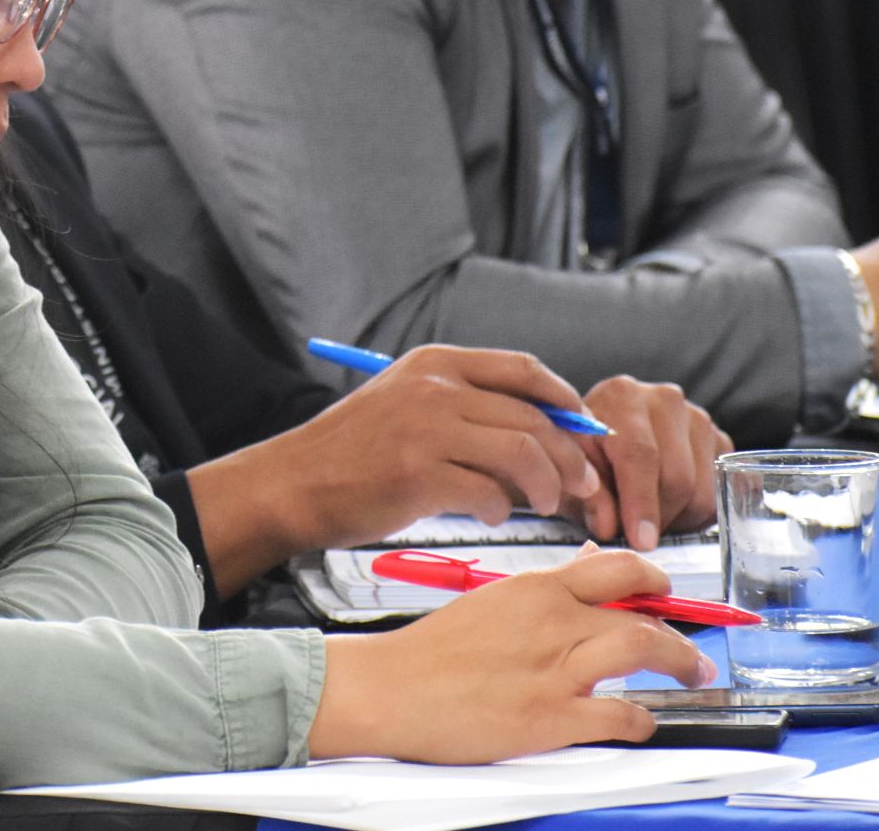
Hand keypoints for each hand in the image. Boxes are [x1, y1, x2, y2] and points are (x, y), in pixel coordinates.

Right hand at [187, 346, 604, 595]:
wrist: (294, 482)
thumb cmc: (353, 452)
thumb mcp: (405, 402)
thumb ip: (464, 405)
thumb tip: (540, 430)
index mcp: (435, 363)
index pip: (523, 369)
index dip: (564, 400)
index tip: (583, 429)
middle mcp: (434, 388)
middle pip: (532, 417)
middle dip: (569, 456)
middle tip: (580, 485)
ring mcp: (426, 428)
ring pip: (521, 454)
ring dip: (545, 486)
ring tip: (543, 504)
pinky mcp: (419, 473)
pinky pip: (488, 493)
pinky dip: (501, 509)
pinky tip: (490, 515)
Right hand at [307, 548, 716, 763]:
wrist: (389, 688)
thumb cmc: (430, 650)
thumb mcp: (490, 600)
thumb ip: (542, 589)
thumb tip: (585, 567)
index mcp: (534, 588)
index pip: (618, 568)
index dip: (656, 580)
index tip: (668, 592)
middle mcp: (553, 620)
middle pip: (642, 612)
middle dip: (680, 631)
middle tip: (693, 646)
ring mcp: (555, 669)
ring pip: (643, 652)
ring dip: (680, 664)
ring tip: (693, 674)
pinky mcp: (551, 717)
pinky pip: (619, 716)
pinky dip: (641, 720)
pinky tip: (641, 722)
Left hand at [565, 377, 732, 549]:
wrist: (604, 438)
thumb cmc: (584, 457)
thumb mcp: (572, 476)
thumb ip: (588, 498)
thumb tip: (610, 526)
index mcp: (620, 397)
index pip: (640, 454)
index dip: (641, 502)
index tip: (641, 541)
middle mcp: (664, 400)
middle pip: (677, 478)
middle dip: (658, 518)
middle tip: (637, 533)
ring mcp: (697, 418)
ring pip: (702, 490)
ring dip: (678, 518)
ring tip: (649, 516)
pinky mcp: (719, 439)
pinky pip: (719, 492)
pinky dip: (696, 513)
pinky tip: (669, 506)